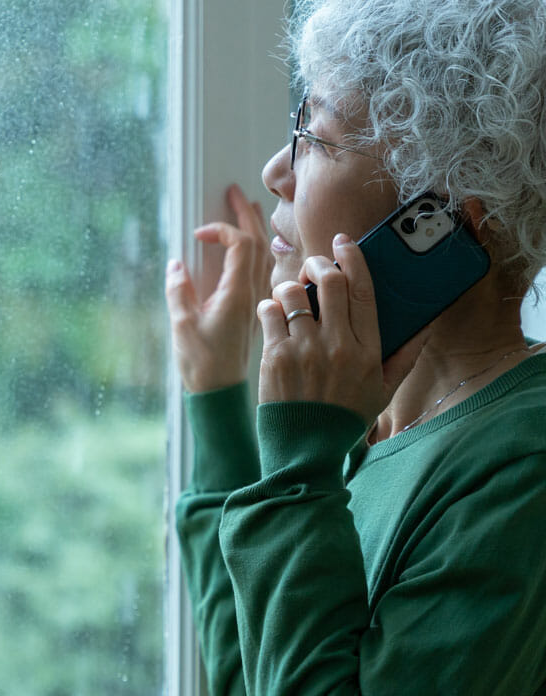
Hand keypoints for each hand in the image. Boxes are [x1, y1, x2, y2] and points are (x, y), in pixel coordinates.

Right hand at [165, 184, 271, 392]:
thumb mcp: (182, 326)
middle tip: (235, 193)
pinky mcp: (251, 310)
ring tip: (247, 211)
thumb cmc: (202, 365)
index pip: (241, 245)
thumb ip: (179, 291)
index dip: (222, 230)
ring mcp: (253, 302)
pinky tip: (249, 248)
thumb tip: (177, 264)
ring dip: (255, 230)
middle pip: (259, 244)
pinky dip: (256, 251)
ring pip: (264, 256)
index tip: (199, 233)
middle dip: (247, 215)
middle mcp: (251, 295)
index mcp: (237, 294)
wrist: (220, 393)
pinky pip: (261, 272)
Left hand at [256, 235, 426, 424]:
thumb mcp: (384, 392)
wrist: (305, 452)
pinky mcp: (275, 357)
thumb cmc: (344, 421)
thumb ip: (405, 357)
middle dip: (318, 264)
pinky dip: (269, 307)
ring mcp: (305, 350)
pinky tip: (274, 316)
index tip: (343, 243)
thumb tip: (426, 325)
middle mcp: (338, 346)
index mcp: (367, 351)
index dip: (353, 258)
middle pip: (330, 281)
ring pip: (294, 292)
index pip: (363, 290)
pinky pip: (269, 312)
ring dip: (289, 287)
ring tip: (290, 297)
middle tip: (313, 269)